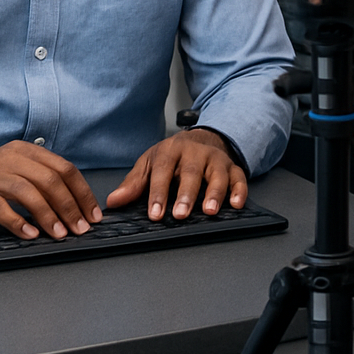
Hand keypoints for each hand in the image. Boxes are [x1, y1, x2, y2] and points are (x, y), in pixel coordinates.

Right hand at [0, 141, 101, 240]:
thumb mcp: (20, 172)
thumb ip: (45, 182)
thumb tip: (79, 207)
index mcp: (27, 151)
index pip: (64, 168)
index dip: (82, 192)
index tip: (93, 214)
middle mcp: (11, 158)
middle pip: (49, 180)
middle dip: (69, 206)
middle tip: (79, 228)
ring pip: (27, 192)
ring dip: (48, 215)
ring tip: (59, 234)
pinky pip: (0, 208)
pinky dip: (18, 222)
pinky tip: (30, 234)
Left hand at [105, 128, 245, 219]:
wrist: (200, 139)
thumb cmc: (172, 157)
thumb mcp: (149, 164)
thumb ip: (134, 184)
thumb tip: (114, 201)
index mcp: (171, 151)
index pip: (163, 171)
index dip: (158, 193)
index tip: (155, 213)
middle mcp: (195, 153)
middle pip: (191, 172)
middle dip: (187, 194)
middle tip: (180, 214)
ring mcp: (215, 160)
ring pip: (217, 174)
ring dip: (215, 192)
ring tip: (209, 210)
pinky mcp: (232, 167)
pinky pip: (239, 177)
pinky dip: (239, 190)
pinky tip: (237, 203)